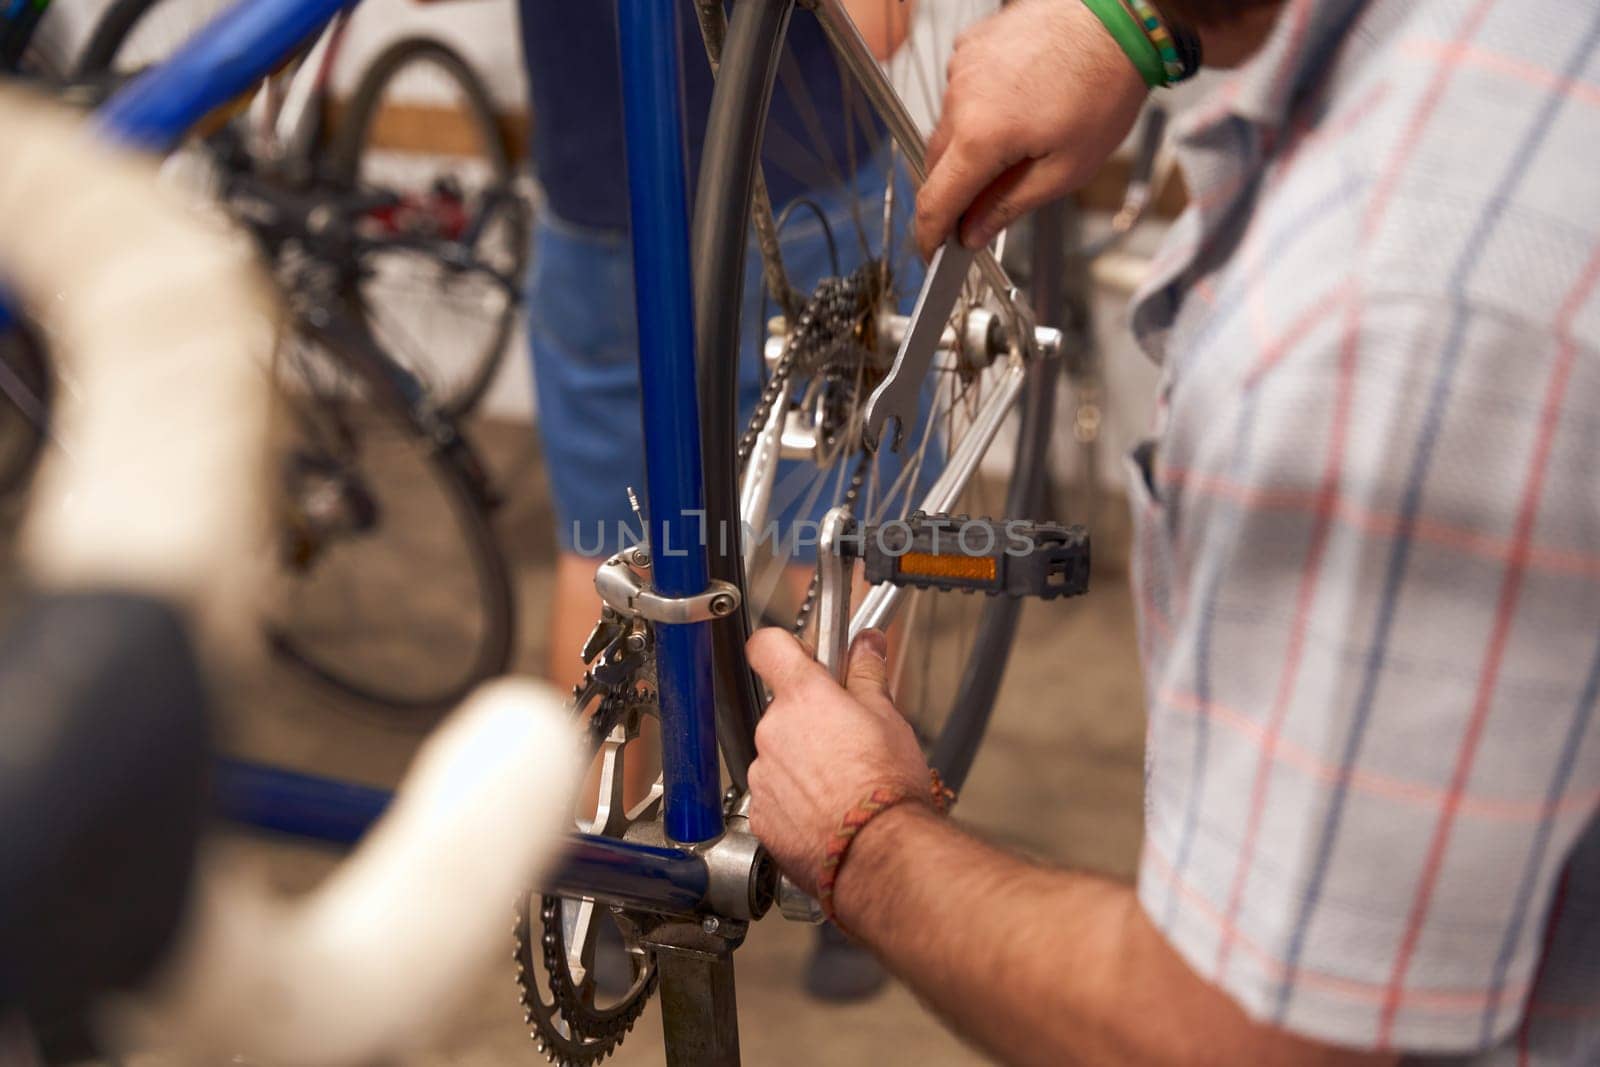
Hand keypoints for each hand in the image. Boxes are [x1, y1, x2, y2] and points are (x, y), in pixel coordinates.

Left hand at [745, 628, 930, 895]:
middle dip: (809, 718)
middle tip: (847, 736)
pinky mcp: (761, 814)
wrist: (877, 852)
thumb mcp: (887, 717)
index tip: (802, 657)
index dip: (784, 648)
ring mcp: (763, 773)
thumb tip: (866, 645)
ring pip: (778, 754)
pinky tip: (827, 810)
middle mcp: (772, 730)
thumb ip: (866, 675)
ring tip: (842, 783)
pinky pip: (774, 795)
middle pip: (781, 709)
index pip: (767, 646)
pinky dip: (795, 800)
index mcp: (803, 696)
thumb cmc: (886, 786)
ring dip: (801, 762)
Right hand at [915, 0, 1148, 256]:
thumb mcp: (1066, 168)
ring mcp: (961, 68)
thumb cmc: (1103, 88)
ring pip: (950, 127)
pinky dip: (978, 109)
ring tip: (1022, 138)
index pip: (935, 200)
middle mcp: (960, 99)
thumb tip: (973, 233)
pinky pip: (961, 92)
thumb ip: (1010, 205)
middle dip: (956, 190)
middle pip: (937, 165)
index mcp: (981, 137)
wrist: (1117, 20)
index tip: (932, 253)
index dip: (929, 234)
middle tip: (987, 204)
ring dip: (971, 145)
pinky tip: (1017, 105)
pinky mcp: (969, 47)